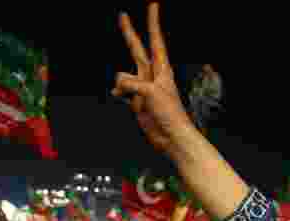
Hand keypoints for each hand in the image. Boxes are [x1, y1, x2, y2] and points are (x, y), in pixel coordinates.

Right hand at [112, 5, 197, 156]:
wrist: (171, 138)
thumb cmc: (170, 115)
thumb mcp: (151, 92)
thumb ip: (132, 82)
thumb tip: (118, 85)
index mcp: (162, 70)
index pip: (155, 41)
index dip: (153, 23)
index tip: (153, 5)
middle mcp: (152, 75)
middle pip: (136, 49)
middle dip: (129, 33)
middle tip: (122, 15)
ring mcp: (143, 87)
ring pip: (123, 76)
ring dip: (124, 86)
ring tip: (139, 101)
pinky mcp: (136, 100)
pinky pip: (121, 90)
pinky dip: (120, 94)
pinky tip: (128, 102)